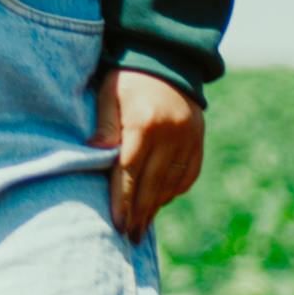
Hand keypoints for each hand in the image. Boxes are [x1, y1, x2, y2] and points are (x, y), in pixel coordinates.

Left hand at [103, 67, 205, 238]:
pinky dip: (174, 190)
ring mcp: (189, 137)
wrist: (166, 57)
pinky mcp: (198, 138)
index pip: (130, 172)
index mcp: (144, 123)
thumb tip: (94, 153)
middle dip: (140, 214)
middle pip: (152, 184)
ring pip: (172, 182)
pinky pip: (188, 174)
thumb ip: (104, 125)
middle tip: (129, 237)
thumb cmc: (127, 77)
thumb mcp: (108, 93)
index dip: (124, 201)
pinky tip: (161, 202)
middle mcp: (170, 133)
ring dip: (157, 206)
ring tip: (142, 226)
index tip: (118, 225)